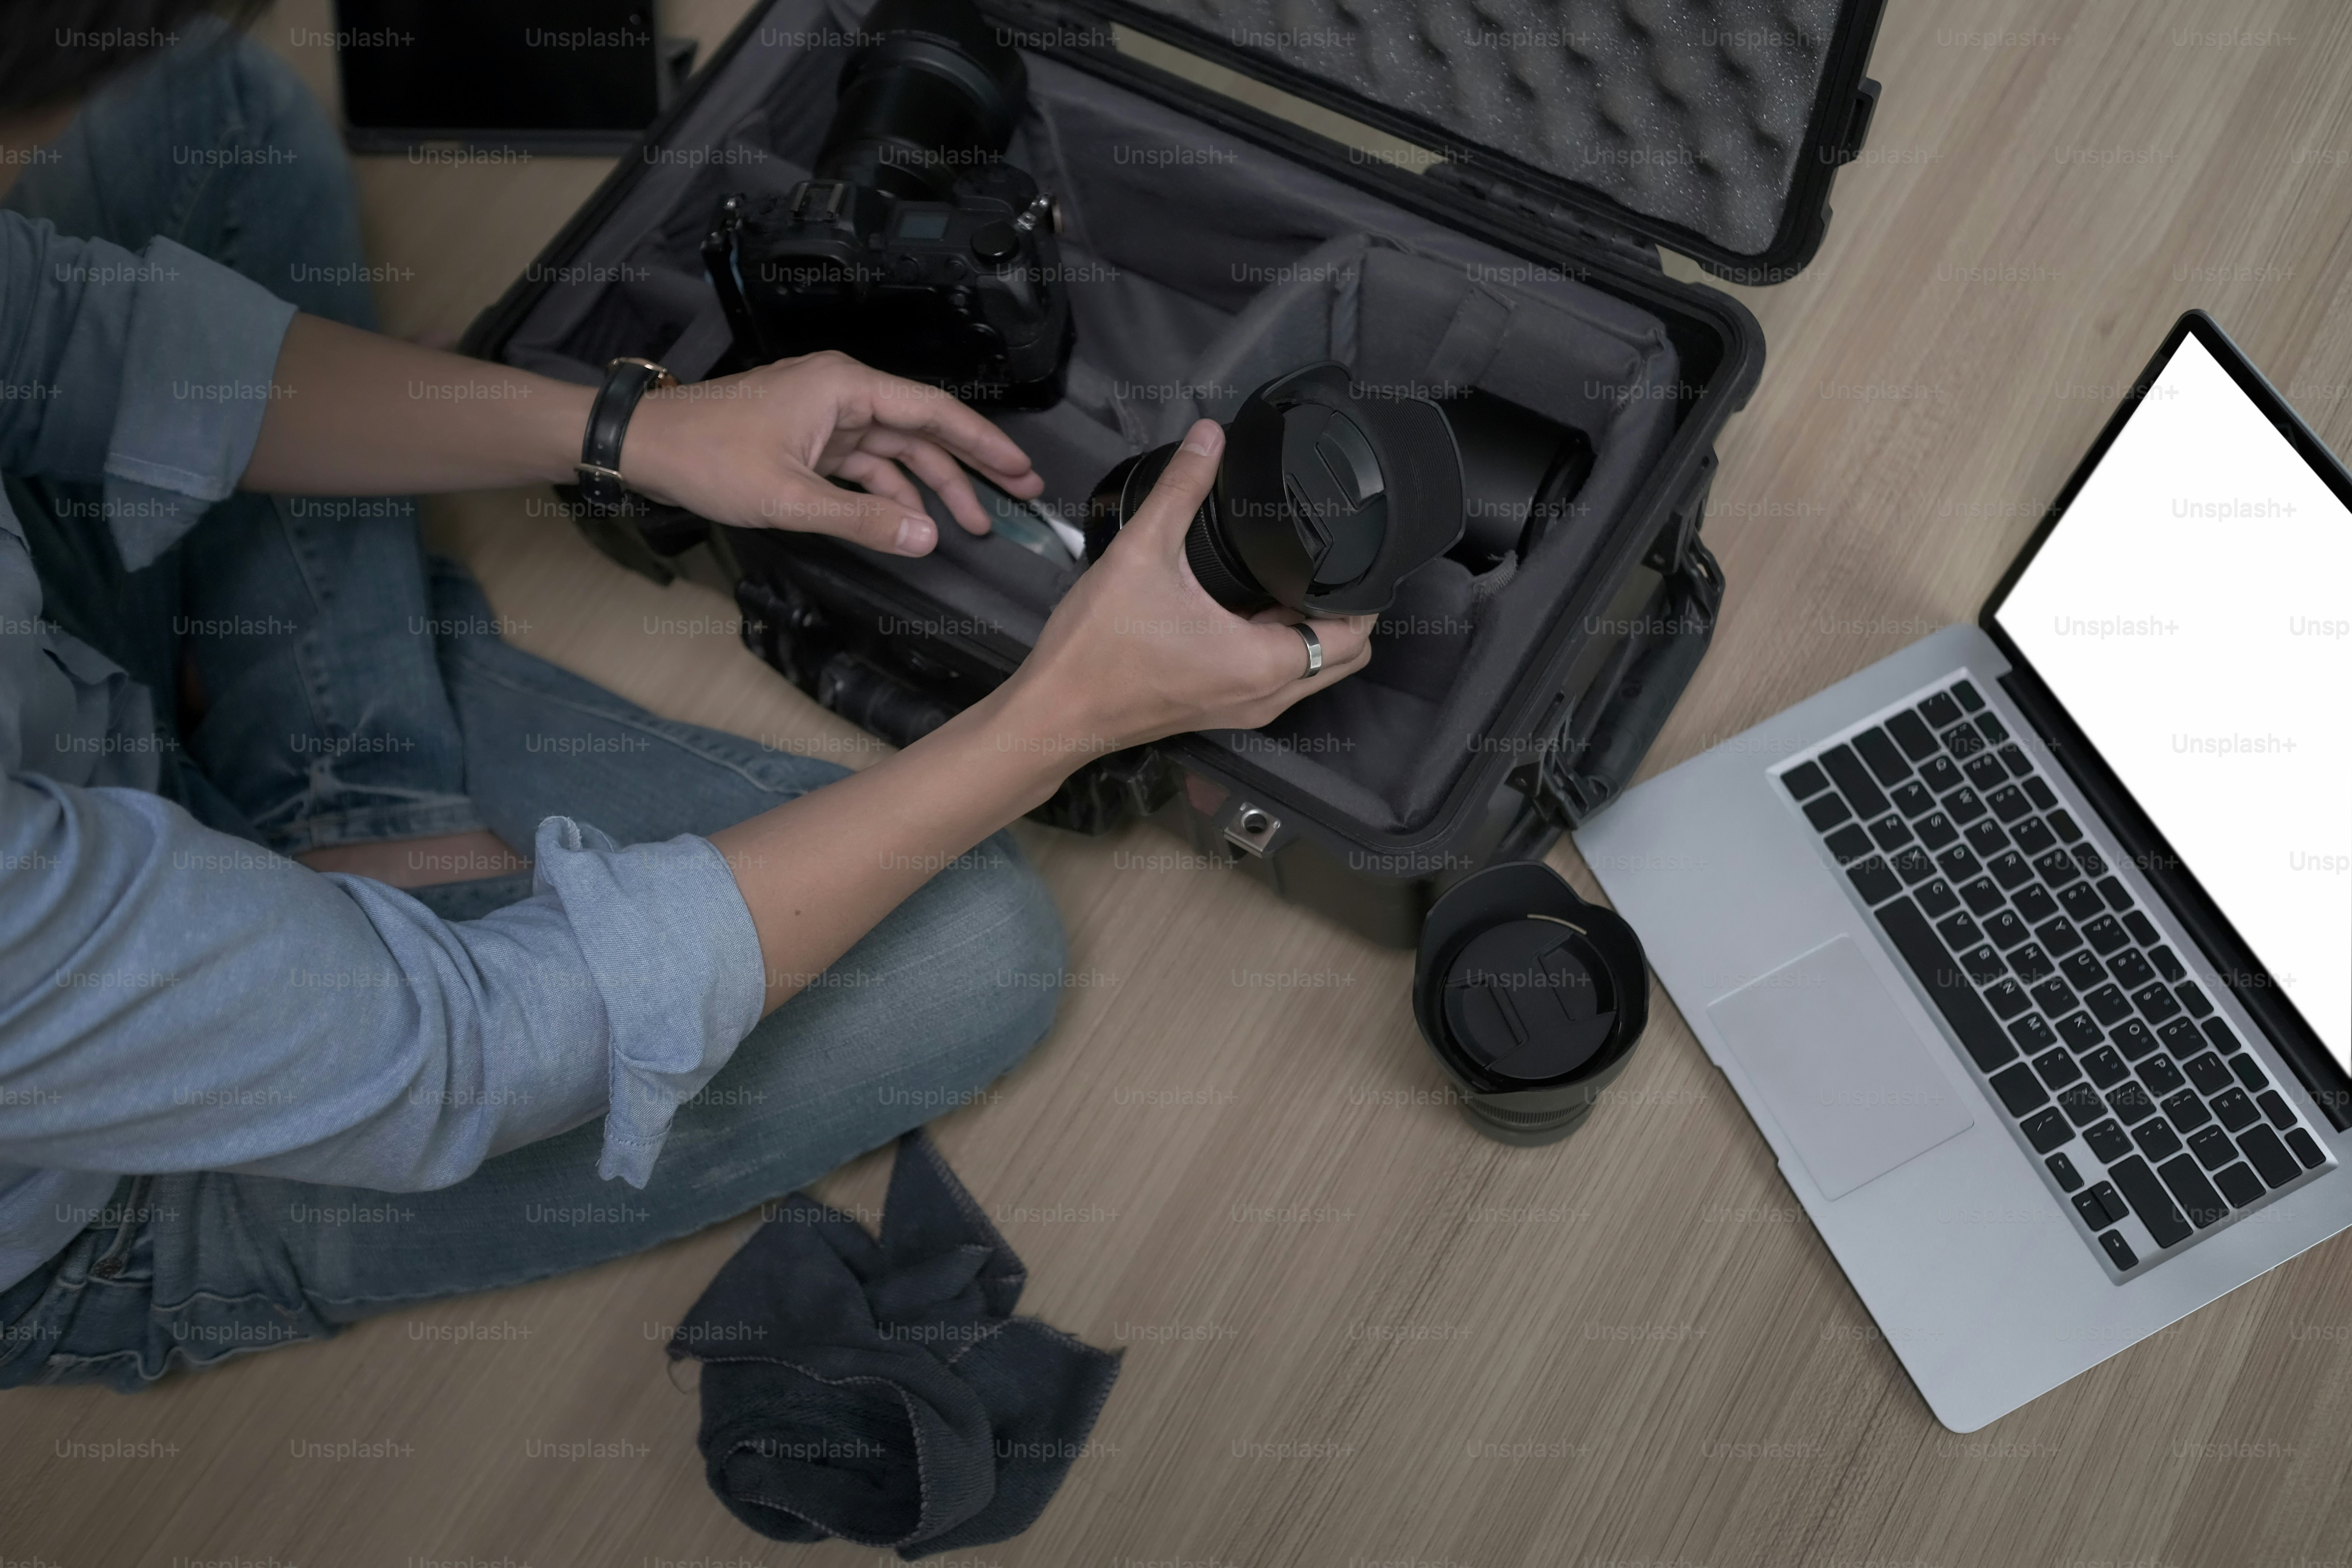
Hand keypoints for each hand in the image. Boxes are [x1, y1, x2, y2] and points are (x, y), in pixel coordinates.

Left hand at [618, 350, 1042, 555]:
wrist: (646, 445)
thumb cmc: (708, 457)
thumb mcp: (791, 497)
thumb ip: (863, 518)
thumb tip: (925, 536)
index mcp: (844, 388)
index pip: (933, 411)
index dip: (983, 444)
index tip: (1021, 470)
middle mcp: (842, 393)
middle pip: (923, 430)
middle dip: (971, 466)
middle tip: (1020, 495)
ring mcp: (827, 416)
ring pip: (897, 451)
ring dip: (932, 486)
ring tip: (972, 525)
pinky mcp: (811, 438)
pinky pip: (866, 464)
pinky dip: (890, 491)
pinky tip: (913, 520)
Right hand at [1004, 419, 1372, 748]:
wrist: (1054, 713)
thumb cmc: (1098, 647)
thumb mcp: (1142, 554)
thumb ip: (1181, 489)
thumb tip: (1210, 436)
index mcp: (1264, 664)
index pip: (1354, 636)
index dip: (1365, 594)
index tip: (1354, 552)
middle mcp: (1266, 697)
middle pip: (1343, 658)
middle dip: (1346, 613)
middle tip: (1325, 559)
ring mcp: (1244, 710)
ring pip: (1310, 671)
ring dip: (1311, 630)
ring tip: (1289, 576)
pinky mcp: (1220, 711)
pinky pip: (1277, 680)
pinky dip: (1281, 647)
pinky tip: (1251, 605)